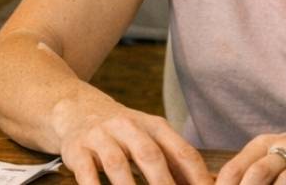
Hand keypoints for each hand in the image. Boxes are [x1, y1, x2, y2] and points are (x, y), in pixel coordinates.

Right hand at [59, 106, 214, 184]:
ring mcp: (101, 136)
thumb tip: (209, 184)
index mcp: (153, 126)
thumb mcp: (150, 136)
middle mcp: (128, 126)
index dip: (197, 177)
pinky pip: (86, 172)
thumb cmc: (124, 133)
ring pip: (117, 164)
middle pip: (150, 156)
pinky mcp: (77, 149)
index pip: (181, 151)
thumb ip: (175, 160)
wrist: (76, 108)